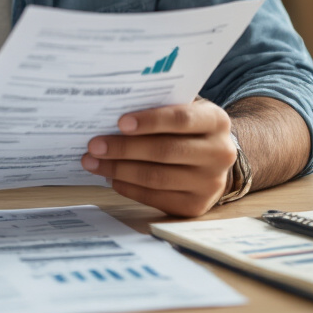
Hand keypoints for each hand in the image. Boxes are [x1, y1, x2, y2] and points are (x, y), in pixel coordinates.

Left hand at [81, 99, 236, 216]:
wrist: (214, 159)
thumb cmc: (188, 129)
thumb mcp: (185, 109)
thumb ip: (160, 106)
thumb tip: (112, 109)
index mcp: (216, 121)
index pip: (182, 120)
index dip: (150, 121)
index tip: (120, 122)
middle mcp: (219, 153)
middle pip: (165, 151)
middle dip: (124, 148)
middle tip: (94, 145)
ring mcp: (210, 183)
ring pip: (156, 177)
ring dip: (119, 170)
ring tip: (93, 162)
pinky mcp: (195, 206)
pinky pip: (155, 197)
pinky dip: (128, 187)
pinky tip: (111, 178)